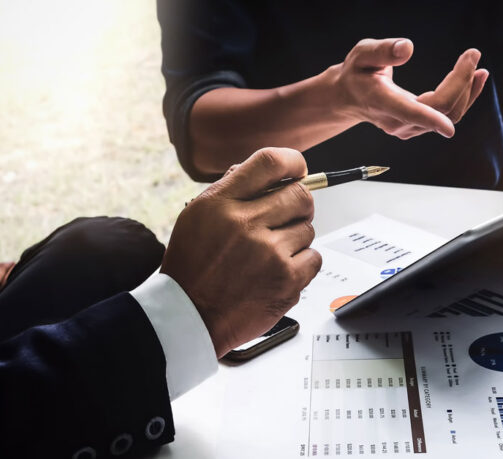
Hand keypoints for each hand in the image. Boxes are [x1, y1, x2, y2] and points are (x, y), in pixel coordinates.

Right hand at [161, 147, 321, 356]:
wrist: (189, 316)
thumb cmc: (193, 268)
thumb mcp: (197, 216)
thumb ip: (232, 191)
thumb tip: (269, 174)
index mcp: (221, 203)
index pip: (269, 163)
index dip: (292, 162)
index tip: (298, 169)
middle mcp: (245, 224)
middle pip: (300, 195)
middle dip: (298, 205)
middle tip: (287, 218)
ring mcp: (269, 253)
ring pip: (308, 229)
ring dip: (295, 239)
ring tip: (269, 255)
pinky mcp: (286, 280)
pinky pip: (314, 257)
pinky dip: (302, 264)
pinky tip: (278, 271)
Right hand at [334, 38, 488, 139]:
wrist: (350, 97)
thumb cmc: (357, 73)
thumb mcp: (362, 54)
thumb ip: (383, 50)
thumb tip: (408, 48)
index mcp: (383, 102)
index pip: (411, 113)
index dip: (431, 119)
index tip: (448, 126)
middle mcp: (398, 121)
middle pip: (440, 109)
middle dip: (462, 83)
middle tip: (473, 55)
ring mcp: (409, 128)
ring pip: (448, 115)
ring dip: (468, 91)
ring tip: (479, 68)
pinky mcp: (419, 127)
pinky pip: (448, 115)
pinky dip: (464, 97)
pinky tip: (473, 79)